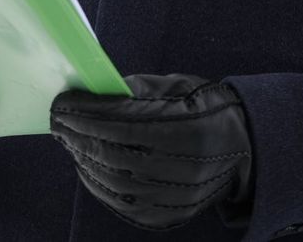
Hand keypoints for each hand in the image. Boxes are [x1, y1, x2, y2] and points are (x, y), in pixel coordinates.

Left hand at [51, 74, 252, 230]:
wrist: (243, 149)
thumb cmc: (206, 109)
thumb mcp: (176, 86)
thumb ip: (134, 90)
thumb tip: (91, 93)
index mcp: (186, 128)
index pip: (122, 122)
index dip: (86, 113)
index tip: (62, 103)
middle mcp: (182, 168)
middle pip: (113, 153)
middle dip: (78, 135)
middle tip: (58, 121)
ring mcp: (175, 198)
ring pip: (113, 182)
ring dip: (83, 159)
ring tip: (69, 140)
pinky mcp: (168, 215)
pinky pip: (122, 204)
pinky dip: (97, 183)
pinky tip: (87, 164)